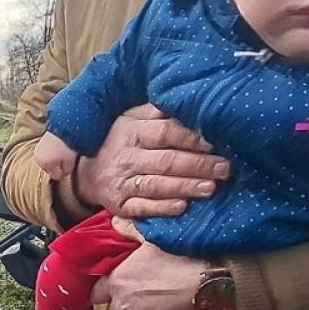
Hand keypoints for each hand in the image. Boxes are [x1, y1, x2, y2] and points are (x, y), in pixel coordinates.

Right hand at [34, 131, 80, 180]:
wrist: (65, 127)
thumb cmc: (67, 146)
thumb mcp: (70, 162)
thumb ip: (65, 171)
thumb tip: (63, 174)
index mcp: (44, 164)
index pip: (54, 175)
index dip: (63, 173)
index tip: (69, 167)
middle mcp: (38, 158)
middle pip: (49, 168)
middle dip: (56, 167)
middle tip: (66, 161)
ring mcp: (38, 150)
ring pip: (46, 161)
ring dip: (53, 160)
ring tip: (62, 154)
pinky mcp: (39, 143)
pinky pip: (46, 154)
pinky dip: (51, 154)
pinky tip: (58, 150)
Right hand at [73, 104, 229, 217]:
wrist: (84, 173)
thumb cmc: (118, 141)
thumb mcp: (130, 118)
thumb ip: (156, 112)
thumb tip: (188, 101)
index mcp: (133, 131)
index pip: (165, 132)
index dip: (191, 137)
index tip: (214, 142)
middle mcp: (128, 157)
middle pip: (166, 161)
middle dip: (198, 165)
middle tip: (225, 168)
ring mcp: (123, 183)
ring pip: (157, 185)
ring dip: (185, 187)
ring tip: (211, 188)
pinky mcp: (121, 206)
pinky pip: (142, 208)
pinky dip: (162, 208)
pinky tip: (182, 207)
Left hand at [91, 242, 213, 309]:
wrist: (213, 284)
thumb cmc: (183, 257)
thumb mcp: (154, 237)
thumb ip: (130, 231)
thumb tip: (116, 222)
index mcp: (118, 281)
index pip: (97, 292)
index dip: (107, 287)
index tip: (118, 282)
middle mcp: (124, 305)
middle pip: (116, 309)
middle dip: (125, 301)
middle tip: (144, 288)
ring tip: (162, 297)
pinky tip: (174, 308)